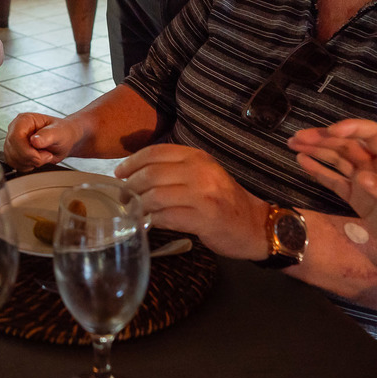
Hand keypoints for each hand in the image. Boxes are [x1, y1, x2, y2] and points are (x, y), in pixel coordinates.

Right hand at [3, 113, 81, 169]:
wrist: (64, 141)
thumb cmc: (62, 132)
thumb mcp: (59, 132)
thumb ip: (47, 136)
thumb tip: (34, 140)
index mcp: (24, 120)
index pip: (15, 137)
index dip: (25, 150)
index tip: (40, 156)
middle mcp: (15, 129)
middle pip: (13, 149)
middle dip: (30, 158)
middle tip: (46, 155)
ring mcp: (13, 141)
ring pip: (12, 159)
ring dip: (29, 163)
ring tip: (43, 156)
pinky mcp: (14, 152)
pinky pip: (14, 164)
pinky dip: (26, 166)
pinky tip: (36, 160)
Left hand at [115, 144, 268, 259]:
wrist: (256, 225)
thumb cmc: (224, 200)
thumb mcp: (203, 174)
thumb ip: (175, 170)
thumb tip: (135, 174)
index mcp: (197, 157)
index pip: (155, 152)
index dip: (132, 162)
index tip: (120, 173)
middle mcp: (200, 171)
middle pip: (151, 174)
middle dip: (131, 186)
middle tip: (123, 197)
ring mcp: (203, 195)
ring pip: (155, 196)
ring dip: (139, 205)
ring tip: (134, 211)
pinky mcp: (204, 218)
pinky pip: (167, 217)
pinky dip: (153, 221)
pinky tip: (149, 223)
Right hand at [288, 119, 376, 282]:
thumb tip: (360, 177)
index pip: (372, 135)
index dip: (351, 128)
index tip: (330, 133)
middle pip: (349, 145)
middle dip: (323, 138)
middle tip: (296, 137)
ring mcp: (369, 187)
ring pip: (339, 161)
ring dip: (317, 151)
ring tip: (293, 144)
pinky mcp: (361, 203)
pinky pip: (336, 183)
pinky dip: (319, 172)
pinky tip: (303, 162)